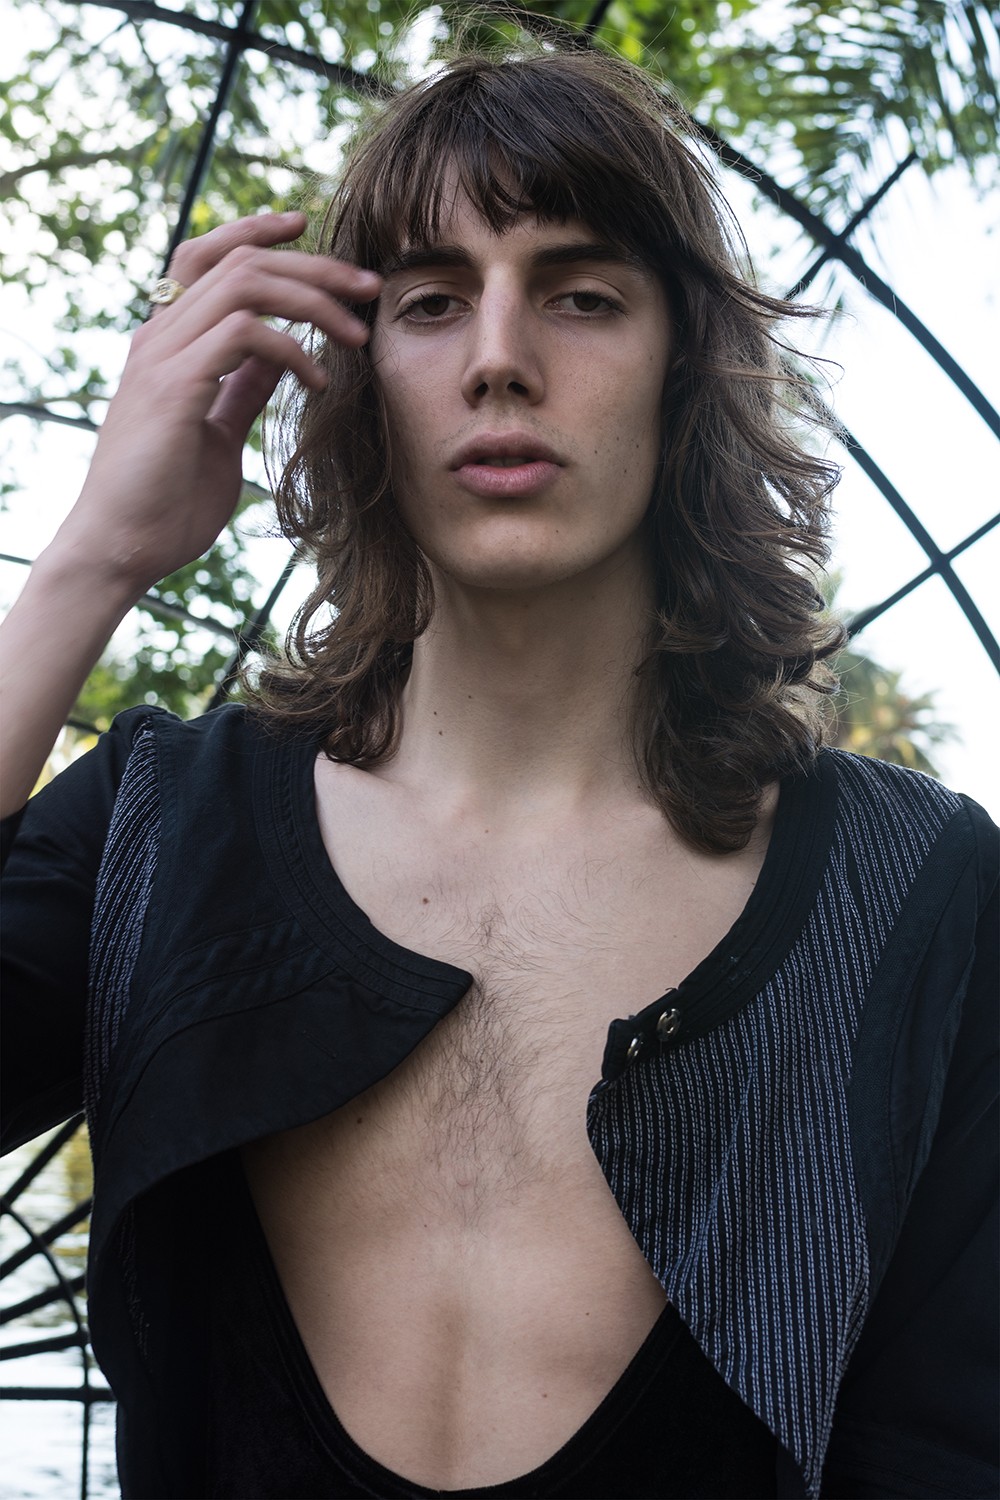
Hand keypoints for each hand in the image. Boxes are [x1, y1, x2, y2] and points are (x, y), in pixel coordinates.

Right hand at [54, 211, 380, 597]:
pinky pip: (244, 335)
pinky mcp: (173, 386)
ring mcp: (162, 357)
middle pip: (238, 260)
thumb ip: (244, 388)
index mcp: (166, 342)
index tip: (304, 227)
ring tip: (355, 335)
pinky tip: (318, 381)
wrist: (123, 547)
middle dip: (313, 265)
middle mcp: (159, 337)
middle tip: (368, 286)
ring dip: (313, 299)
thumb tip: (283, 355)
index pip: (206, 257)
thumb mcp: (220, 432)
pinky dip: (292, 349)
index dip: (253, 231)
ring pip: (245, 283)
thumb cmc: (167, 499)